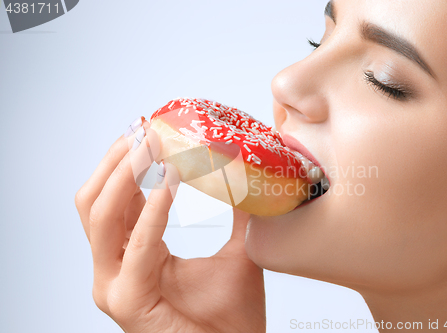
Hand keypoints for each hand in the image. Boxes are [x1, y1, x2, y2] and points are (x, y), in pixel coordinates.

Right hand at [75, 119, 265, 332]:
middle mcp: (115, 267)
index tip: (148, 129)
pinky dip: (151, 212)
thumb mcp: (235, 253)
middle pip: (95, 202)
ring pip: (100, 217)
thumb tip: (247, 176)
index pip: (116, 199)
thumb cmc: (232, 314)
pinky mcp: (127, 301)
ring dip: (125, 176)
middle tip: (145, 129)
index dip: (127, 162)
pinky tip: (169, 182)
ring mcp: (115, 285)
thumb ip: (235, 216)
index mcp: (133, 253)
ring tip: (152, 145)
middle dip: (118, 161)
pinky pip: (135, 247)